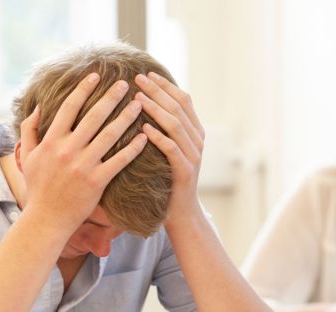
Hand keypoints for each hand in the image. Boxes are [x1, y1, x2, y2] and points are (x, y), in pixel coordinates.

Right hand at [19, 73, 146, 232]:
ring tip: (139, 104)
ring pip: (110, 135)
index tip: (95, 76)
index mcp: (52, 141)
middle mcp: (68, 150)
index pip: (69, 107)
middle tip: (125, 84)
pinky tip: (145, 137)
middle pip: (93, 116)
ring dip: (126, 117)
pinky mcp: (97, 181)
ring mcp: (83, 166)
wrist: (46, 219)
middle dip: (111, 97)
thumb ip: (30, 130)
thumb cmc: (38, 188)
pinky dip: (133, 148)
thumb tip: (37, 107)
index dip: (83, 89)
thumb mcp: (27, 157)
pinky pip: (119, 161)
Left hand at [133, 72, 205, 221]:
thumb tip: (145, 103)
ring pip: (175, 125)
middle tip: (138, 79)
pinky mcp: (185, 171)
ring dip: (156, 109)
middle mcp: (197, 140)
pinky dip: (158, 136)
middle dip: (158, 91)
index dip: (165, 85)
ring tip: (137, 98)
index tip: (146, 74)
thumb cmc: (168, 179)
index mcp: (195, 132)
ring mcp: (193, 155)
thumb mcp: (169, 150)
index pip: (183, 100)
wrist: (180, 213)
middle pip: (179, 108)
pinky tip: (143, 128)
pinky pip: (172, 149)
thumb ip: (164, 129)